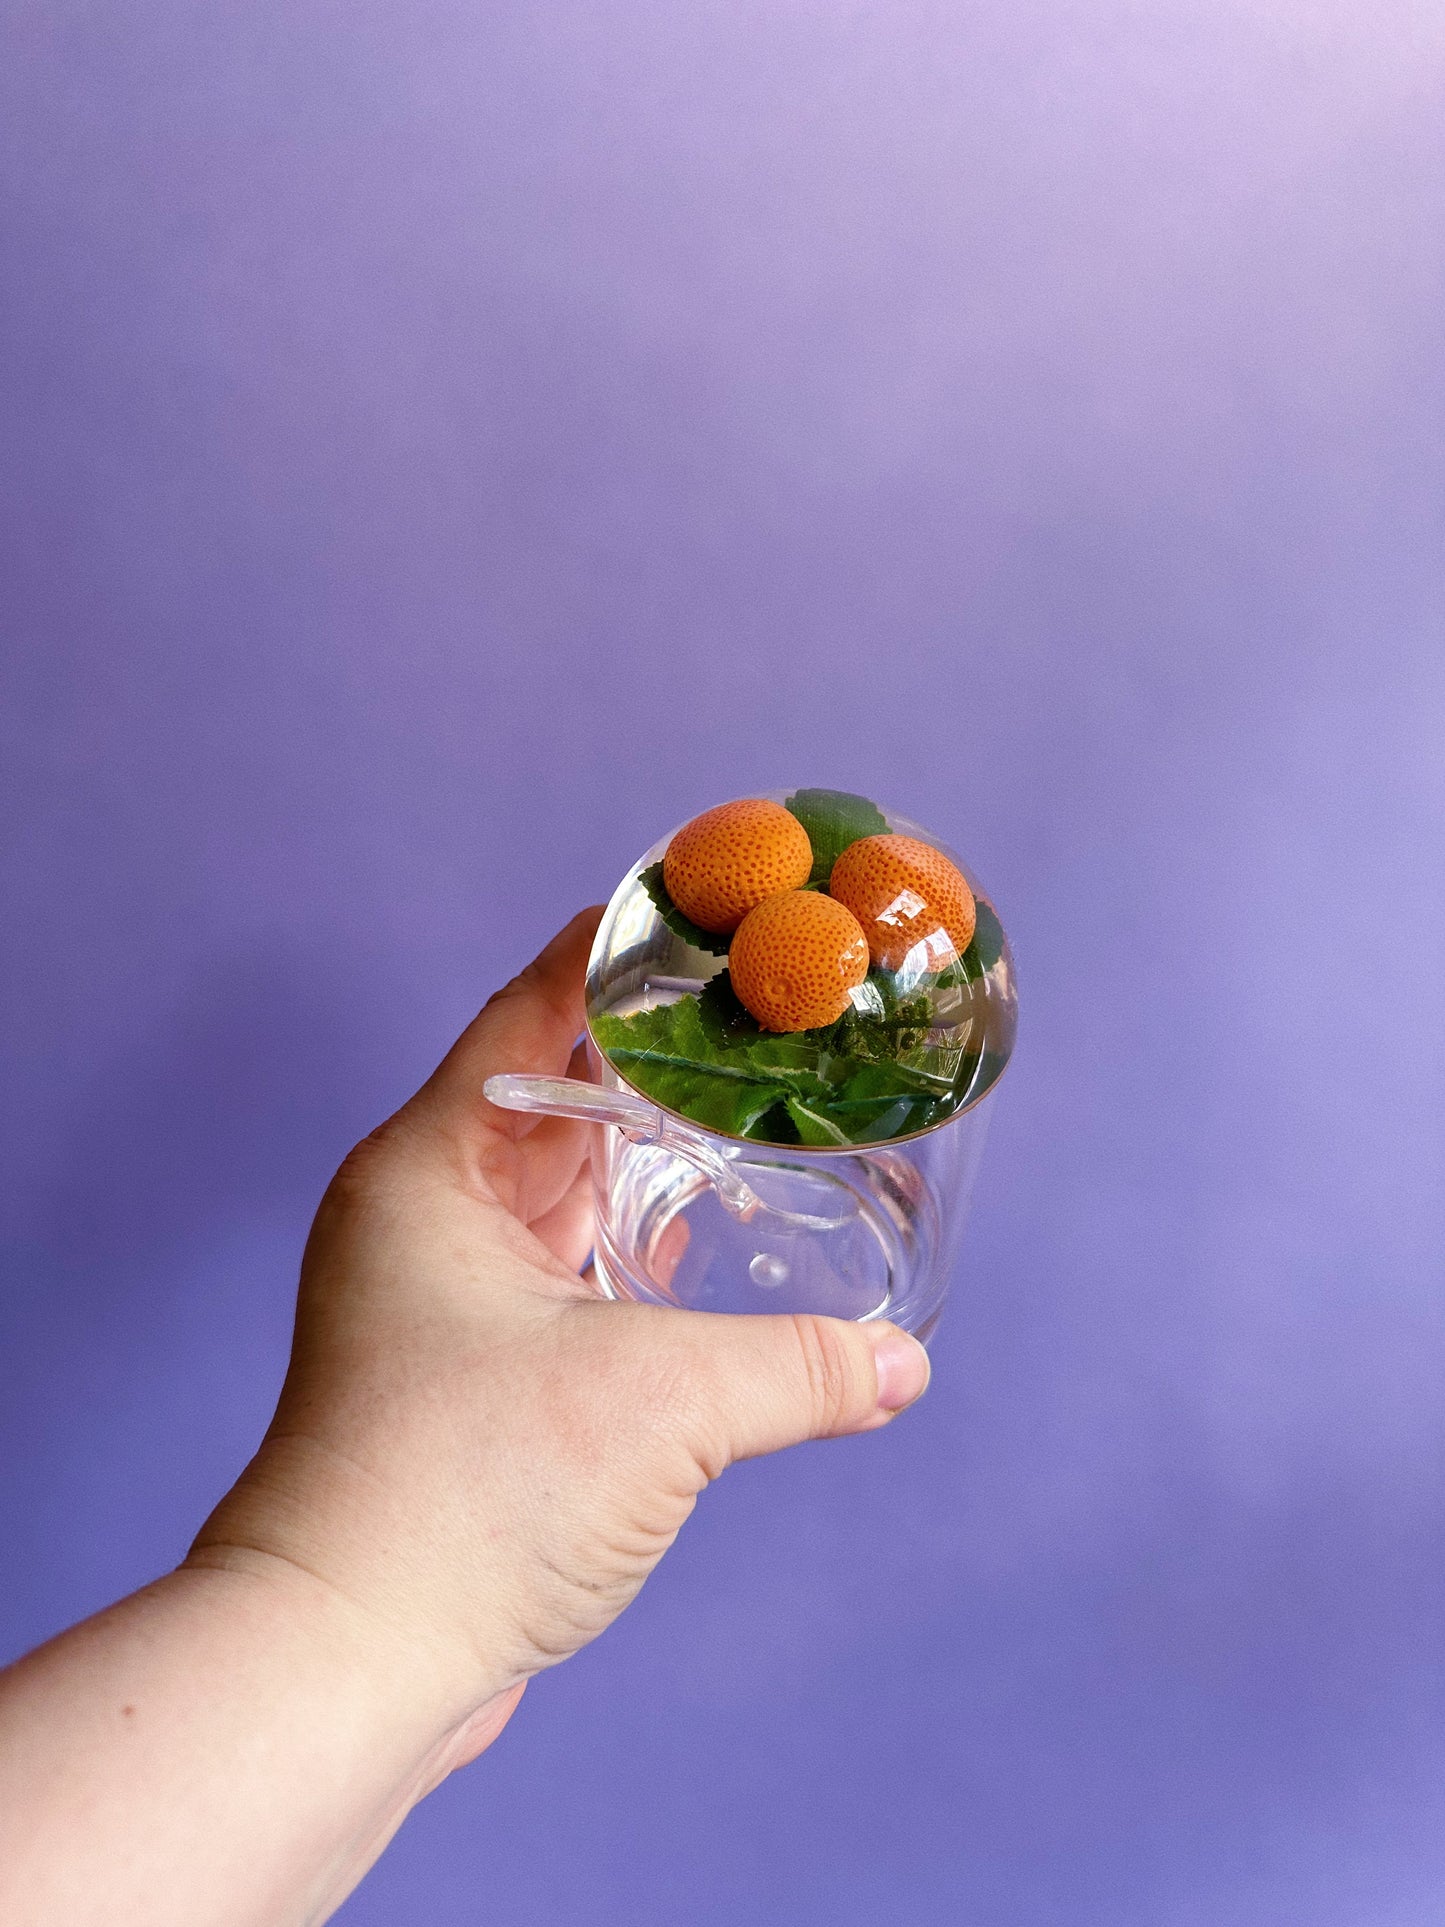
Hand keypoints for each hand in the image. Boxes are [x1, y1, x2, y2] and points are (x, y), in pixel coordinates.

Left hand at [190, 907, 930, 1748]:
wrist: (349, 1660)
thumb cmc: (459, 1499)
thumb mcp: (656, 1406)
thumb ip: (797, 1367)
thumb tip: (901, 1364)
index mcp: (433, 1169)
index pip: (531, 1010)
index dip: (617, 950)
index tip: (703, 904)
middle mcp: (429, 1212)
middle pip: (555, 1090)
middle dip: (657, 1050)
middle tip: (767, 1009)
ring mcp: (445, 1291)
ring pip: (565, 1184)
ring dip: (651, 1152)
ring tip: (759, 1107)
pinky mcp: (472, 1365)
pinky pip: (568, 1263)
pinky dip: (636, 1240)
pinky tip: (710, 1240)